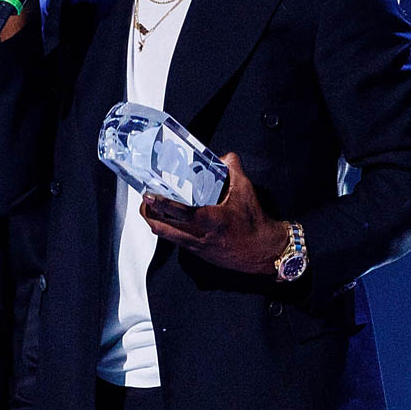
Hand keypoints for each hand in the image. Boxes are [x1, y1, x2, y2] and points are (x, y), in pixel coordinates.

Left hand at [139, 152, 288, 274]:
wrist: (264, 252)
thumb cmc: (255, 224)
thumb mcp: (246, 191)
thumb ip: (234, 170)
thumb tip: (225, 157)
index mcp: (210, 220)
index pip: (180, 213)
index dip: (161, 204)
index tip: (149, 195)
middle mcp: (199, 236)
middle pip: (162, 228)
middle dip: (148, 213)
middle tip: (145, 199)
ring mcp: (196, 246)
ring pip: (166, 235)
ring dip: (155, 221)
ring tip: (151, 208)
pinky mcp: (197, 252)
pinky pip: (176, 240)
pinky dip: (168, 229)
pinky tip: (167, 220)